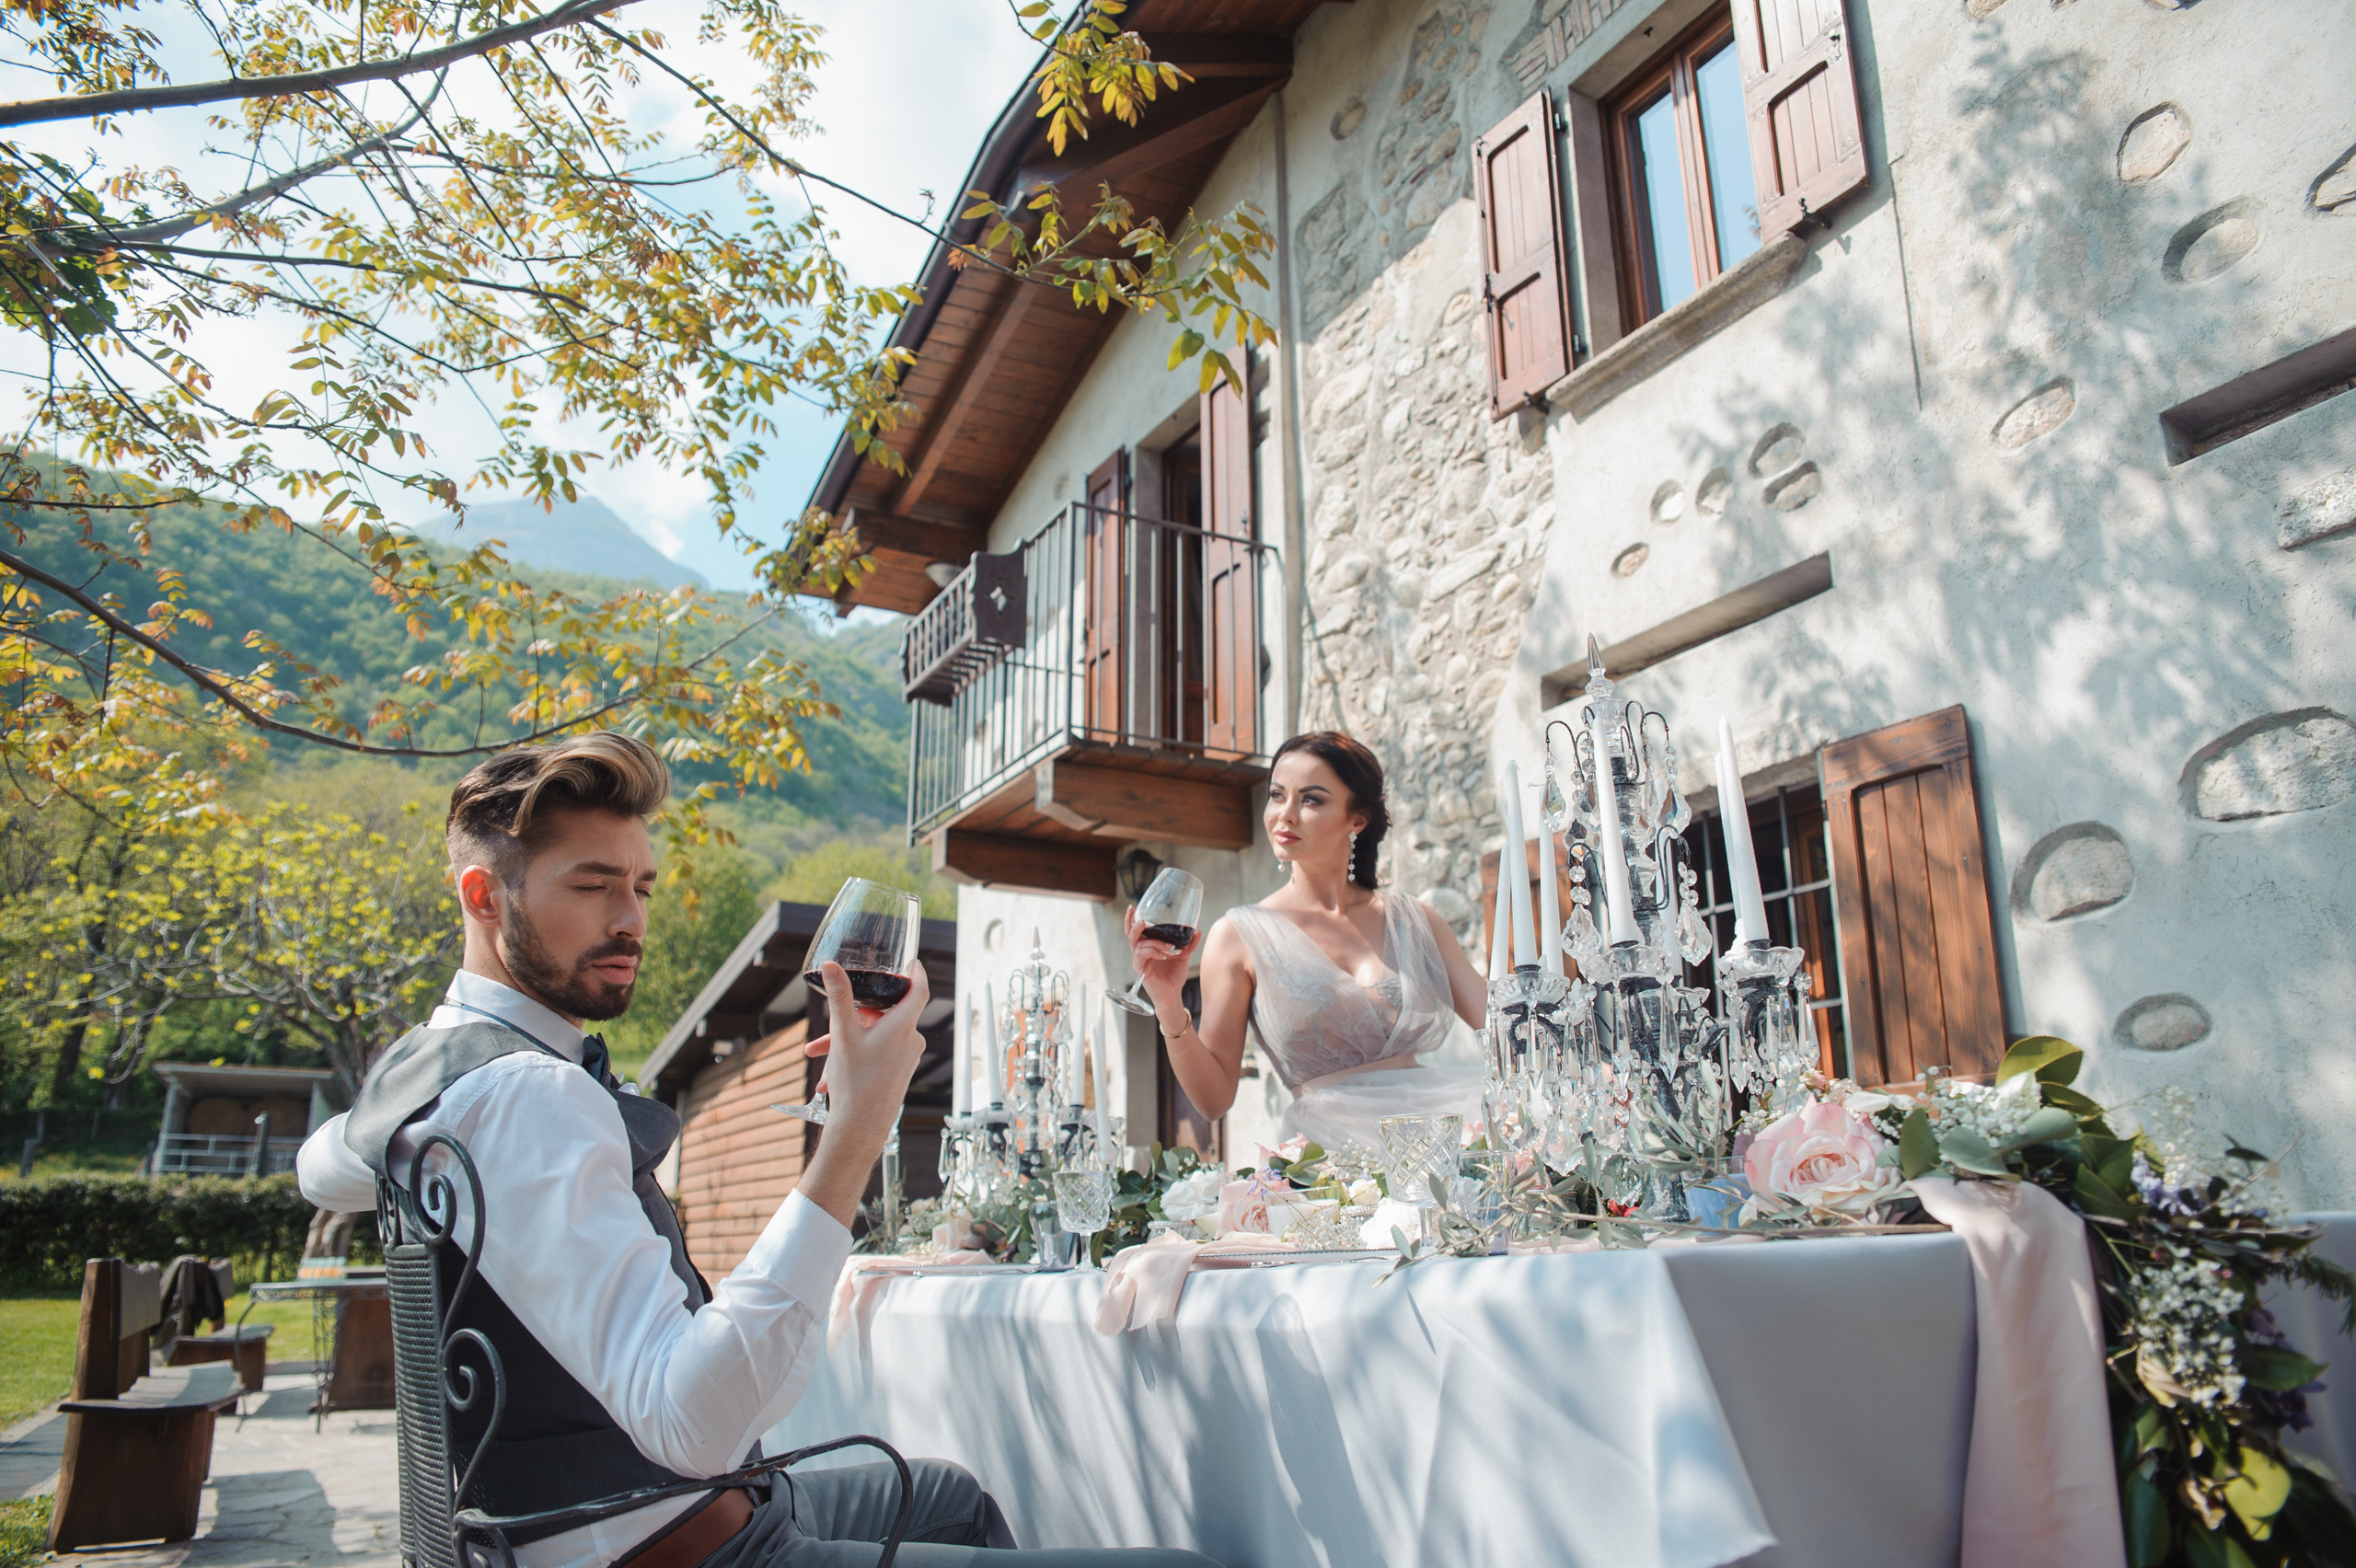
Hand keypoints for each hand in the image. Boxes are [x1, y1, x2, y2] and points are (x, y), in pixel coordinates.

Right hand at [795, 961, 928, 1230]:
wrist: (859, 1129)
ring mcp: (905, 1058)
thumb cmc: (854, 1083)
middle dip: (852, 1016)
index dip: (914, 972)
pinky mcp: (898, 1072)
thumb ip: (839, 997)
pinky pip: (877, 1053)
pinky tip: (828, 1076)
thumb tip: (830, 966)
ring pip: (874, 1036)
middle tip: (830, 1023)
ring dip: (846, 1040)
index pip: (918, 989)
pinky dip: (854, 1055)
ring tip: (819, 1054)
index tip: (910, 961)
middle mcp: (909, 1040)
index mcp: (902, 1026)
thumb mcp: (842, 1035)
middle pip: (883, 1014)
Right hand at [1124, 904, 1199, 1013]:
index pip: (1136, 931)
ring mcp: (1139, 961)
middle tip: (1143, 920)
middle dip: (1135, 925)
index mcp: (1148, 947)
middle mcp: (1140, 952)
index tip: (1132, 907)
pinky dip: (1153, 952)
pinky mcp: (1140, 970)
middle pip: (1131, 935)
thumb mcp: (1183, 957)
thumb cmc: (1174, 976)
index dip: (1131, 919)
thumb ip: (1189, 944)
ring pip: (1139, 944)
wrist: (1173, 995)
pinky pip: (1141, 955)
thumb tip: (1197, 931)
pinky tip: (1163, 956)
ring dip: (1155, 943)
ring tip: (1170, 947)